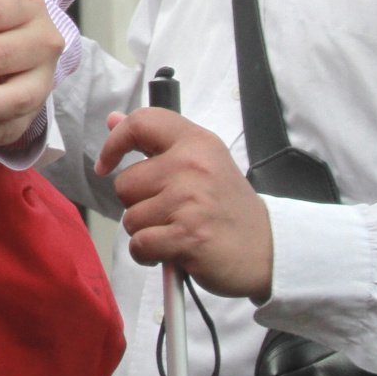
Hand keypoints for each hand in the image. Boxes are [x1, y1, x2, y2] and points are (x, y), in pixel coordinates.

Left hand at [96, 107, 273, 298]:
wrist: (269, 250)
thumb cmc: (227, 207)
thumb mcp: (201, 162)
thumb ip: (155, 142)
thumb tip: (113, 120)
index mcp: (195, 142)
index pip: (141, 123)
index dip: (114, 143)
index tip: (106, 165)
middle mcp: (192, 166)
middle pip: (125, 183)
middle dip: (139, 204)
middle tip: (171, 212)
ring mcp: (189, 201)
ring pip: (130, 218)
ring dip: (147, 232)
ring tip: (177, 231)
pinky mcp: (187, 236)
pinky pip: (140, 244)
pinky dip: (149, 255)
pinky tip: (173, 252)